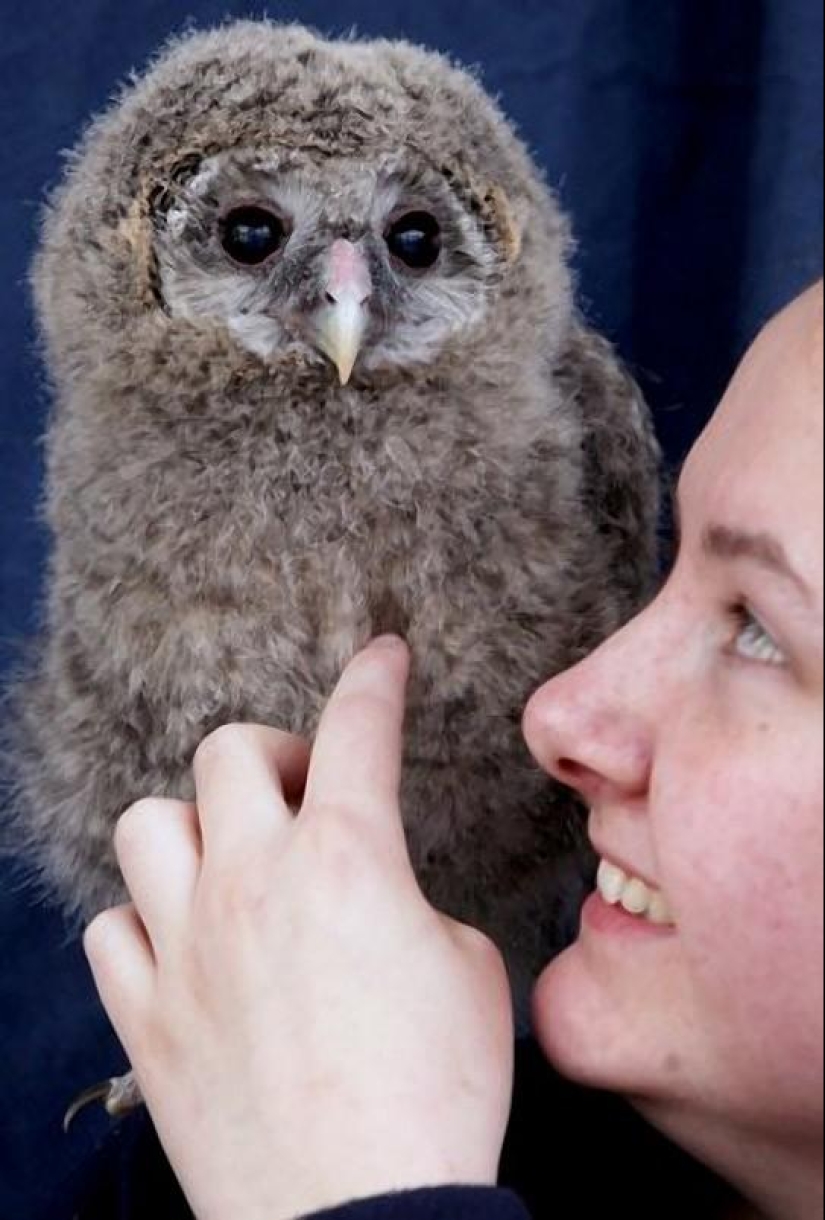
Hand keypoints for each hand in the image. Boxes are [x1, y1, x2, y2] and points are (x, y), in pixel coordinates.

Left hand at [84, 638, 514, 1219]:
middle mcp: (254, 883)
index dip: (375, 677)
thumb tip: (384, 910)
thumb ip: (415, 911)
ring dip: (193, 827)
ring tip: (230, 861)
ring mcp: (188, 947)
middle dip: (273, 753)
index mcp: (349, 861)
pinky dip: (145, 920)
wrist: (366, 1218)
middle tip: (305, 793)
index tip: (382, 656)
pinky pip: (112, 929)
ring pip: (147, 825)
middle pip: (228, 752)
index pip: (358, 728)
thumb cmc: (437, 1099)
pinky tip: (182, 942)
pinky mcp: (147, 1017)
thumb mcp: (470, 973)